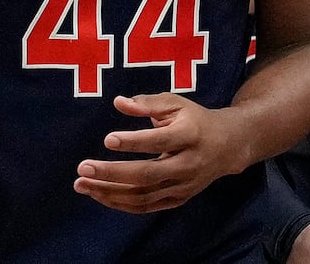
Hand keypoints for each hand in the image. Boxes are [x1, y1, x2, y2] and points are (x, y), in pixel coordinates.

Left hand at [74, 93, 247, 212]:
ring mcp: (184, 185)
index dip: (134, 142)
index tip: (107, 139)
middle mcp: (189, 163)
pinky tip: (99, 195)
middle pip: (148, 174)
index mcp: (191, 134)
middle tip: (83, 168)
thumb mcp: (177, 104)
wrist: (228, 146)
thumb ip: (148, 103)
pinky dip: (121, 203)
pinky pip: (146, 206)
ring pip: (144, 195)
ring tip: (82, 184)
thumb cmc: (195, 119)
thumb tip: (118, 102)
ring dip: (110, 192)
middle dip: (113, 173)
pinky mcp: (179, 199)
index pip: (160, 140)